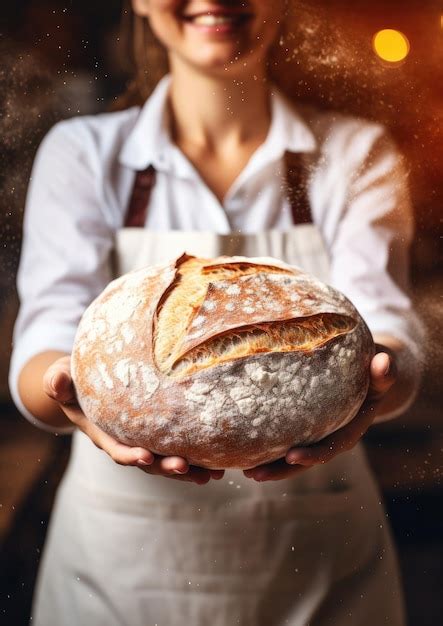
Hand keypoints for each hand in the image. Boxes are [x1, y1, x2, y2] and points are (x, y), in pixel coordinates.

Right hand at [43, 355, 223, 484]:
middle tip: (186, 468)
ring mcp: (143, 440)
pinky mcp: (158, 433)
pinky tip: (218, 463)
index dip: (130, 455)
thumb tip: (56, 383)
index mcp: (102, 432)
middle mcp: (125, 441)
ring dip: (188, 470)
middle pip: (148, 461)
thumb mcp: (61, 376)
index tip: (145, 457)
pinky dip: (197, 458)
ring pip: (167, 461)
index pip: (116, 448)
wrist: (87, 381)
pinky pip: (178, 448)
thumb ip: (57, 381)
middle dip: (166, 467)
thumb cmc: (74, 377)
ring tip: (212, 475)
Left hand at [243, 349, 395, 481]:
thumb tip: (384, 361)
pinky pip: (283, 441)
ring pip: (290, 457)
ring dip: (268, 465)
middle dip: (280, 470)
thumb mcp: (380, 374)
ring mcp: (314, 436)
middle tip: (256, 474)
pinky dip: (265, 448)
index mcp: (349, 430)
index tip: (292, 457)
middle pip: (305, 459)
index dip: (312, 454)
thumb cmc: (371, 374)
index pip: (330, 447)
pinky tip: (243, 451)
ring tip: (245, 471)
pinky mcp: (301, 429)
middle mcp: (330, 438)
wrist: (365, 377)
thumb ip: (383, 373)